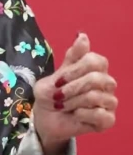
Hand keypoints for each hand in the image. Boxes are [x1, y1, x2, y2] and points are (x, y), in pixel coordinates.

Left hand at [33, 33, 117, 154]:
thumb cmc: (52, 94)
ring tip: (63, 106)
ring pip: (96, 96)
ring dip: (73, 102)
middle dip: (72, 88)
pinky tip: (76, 115)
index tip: (58, 81)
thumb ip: (71, 57)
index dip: (74, 71)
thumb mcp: (55, 74)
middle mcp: (106, 82)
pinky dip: (83, 115)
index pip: (94, 61)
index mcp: (96, 68)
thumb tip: (83, 36)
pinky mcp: (108, 119)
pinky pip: (101, 115)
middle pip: (96, 78)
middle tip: (58, 96)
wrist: (46, 118)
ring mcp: (109, 101)